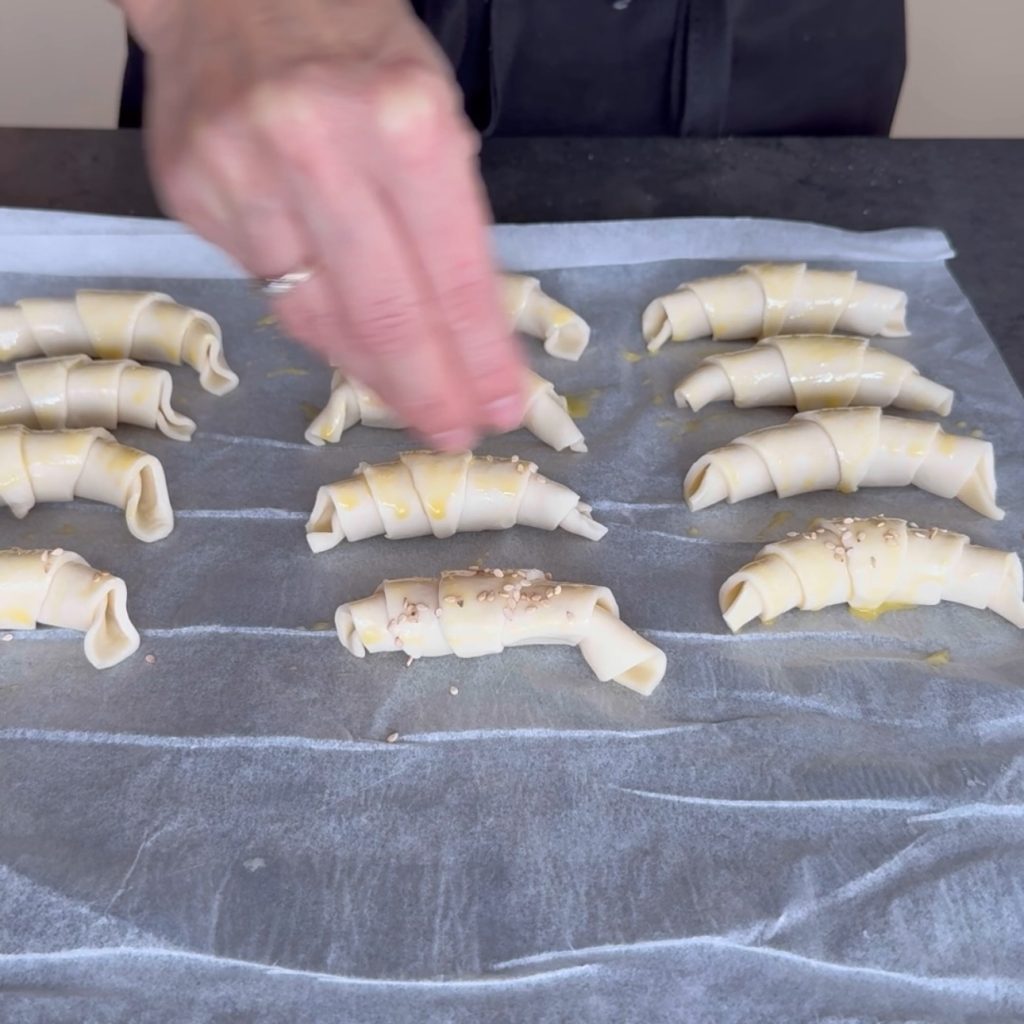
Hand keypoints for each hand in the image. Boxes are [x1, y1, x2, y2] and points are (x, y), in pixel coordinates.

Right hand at [121, 0, 523, 449]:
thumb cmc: (353, 45)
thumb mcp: (433, 111)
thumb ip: (447, 221)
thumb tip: (463, 333)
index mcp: (403, 121)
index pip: (454, 277)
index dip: (480, 357)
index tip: (501, 407)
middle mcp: (318, 147)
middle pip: (383, 314)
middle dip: (428, 388)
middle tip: (455, 430)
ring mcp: (244, 172)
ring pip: (316, 316)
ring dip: (372, 371)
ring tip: (410, 400)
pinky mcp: (193, 192)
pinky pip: (268, 289)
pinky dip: (317, 324)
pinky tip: (349, 345)